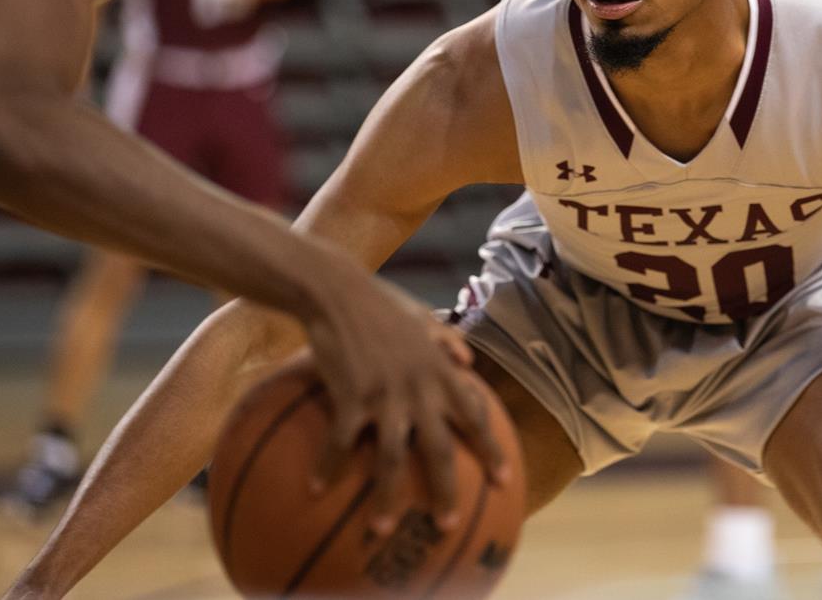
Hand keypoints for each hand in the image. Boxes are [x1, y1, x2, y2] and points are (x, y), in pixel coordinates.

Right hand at [299, 258, 506, 534]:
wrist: (337, 290)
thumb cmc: (379, 302)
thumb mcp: (421, 315)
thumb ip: (446, 339)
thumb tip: (468, 360)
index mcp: (440, 371)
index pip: (476, 415)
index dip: (491, 449)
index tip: (505, 479)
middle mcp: (419, 388)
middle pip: (440, 450)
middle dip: (447, 491)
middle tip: (448, 526)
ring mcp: (385, 396)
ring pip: (392, 460)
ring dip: (388, 500)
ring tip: (382, 531)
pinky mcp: (350, 397)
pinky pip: (339, 444)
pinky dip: (328, 469)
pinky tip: (316, 489)